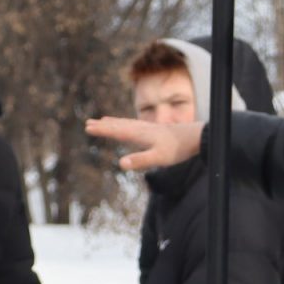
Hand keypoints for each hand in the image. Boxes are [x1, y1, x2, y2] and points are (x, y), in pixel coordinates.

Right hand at [85, 114, 203, 172]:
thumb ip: (140, 161)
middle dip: (103, 125)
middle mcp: (142, 129)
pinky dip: (126, 123)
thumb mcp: (158, 158)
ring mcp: (148, 128)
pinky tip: (128, 125)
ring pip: (126, 123)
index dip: (102, 130)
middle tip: (88, 123)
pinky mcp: (155, 130)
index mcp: (139, 135)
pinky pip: (135, 124)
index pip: (116, 132)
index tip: (88, 127)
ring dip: (113, 122)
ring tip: (103, 120)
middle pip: (119, 125)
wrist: (195, 137)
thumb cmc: (177, 149)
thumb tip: (120, 163)